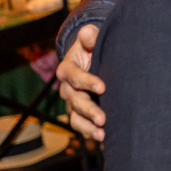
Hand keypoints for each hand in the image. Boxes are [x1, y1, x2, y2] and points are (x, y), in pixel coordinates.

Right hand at [56, 24, 106, 140]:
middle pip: (74, 100)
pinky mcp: (80, 112)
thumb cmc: (93, 49)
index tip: (102, 87)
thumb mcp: (91, 41)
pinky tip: (103, 138)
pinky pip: (81, 125)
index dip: (86, 81)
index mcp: (67, 68)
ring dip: (88, 126)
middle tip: (103, 118)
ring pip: (76, 116)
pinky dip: (90, 132)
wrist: (93, 60)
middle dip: (89, 110)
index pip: (73, 76)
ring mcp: (72, 101)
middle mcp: (67, 87)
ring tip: (102, 133)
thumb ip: (91, 37)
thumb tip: (88, 31)